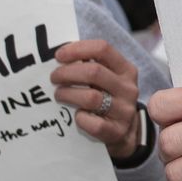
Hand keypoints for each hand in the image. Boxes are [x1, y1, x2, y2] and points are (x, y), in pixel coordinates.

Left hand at [50, 39, 141, 158]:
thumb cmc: (107, 98)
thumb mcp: (107, 78)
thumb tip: (61, 56)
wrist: (124, 131)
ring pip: (91, 98)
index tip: (59, 56)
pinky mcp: (117, 131)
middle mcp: (128, 88)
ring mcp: (124, 110)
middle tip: (54, 78)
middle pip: (94, 72)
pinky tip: (76, 115)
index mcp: (126, 69)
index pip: (103, 49)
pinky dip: (80, 118)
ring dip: (68, 94)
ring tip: (59, 95)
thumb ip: (90, 65)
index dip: (77, 49)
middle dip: (67, 73)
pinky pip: (93, 123)